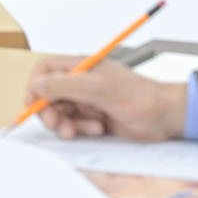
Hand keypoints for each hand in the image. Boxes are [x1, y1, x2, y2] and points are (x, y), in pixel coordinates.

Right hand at [26, 59, 186, 141]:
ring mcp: (88, 100)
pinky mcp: (95, 117)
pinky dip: (82, 130)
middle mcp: (81, 82)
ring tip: (84, 129)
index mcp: (81, 67)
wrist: (165, 115)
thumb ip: (64, 86)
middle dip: (50, 111)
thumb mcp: (98, 89)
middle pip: (49, 95)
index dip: (36, 86)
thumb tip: (37, 85)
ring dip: (68, 124)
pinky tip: (99, 129)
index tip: (33, 103)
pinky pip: (76, 125)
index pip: (46, 70)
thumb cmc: (139, 96)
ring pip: (61, 113)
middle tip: (57, 124)